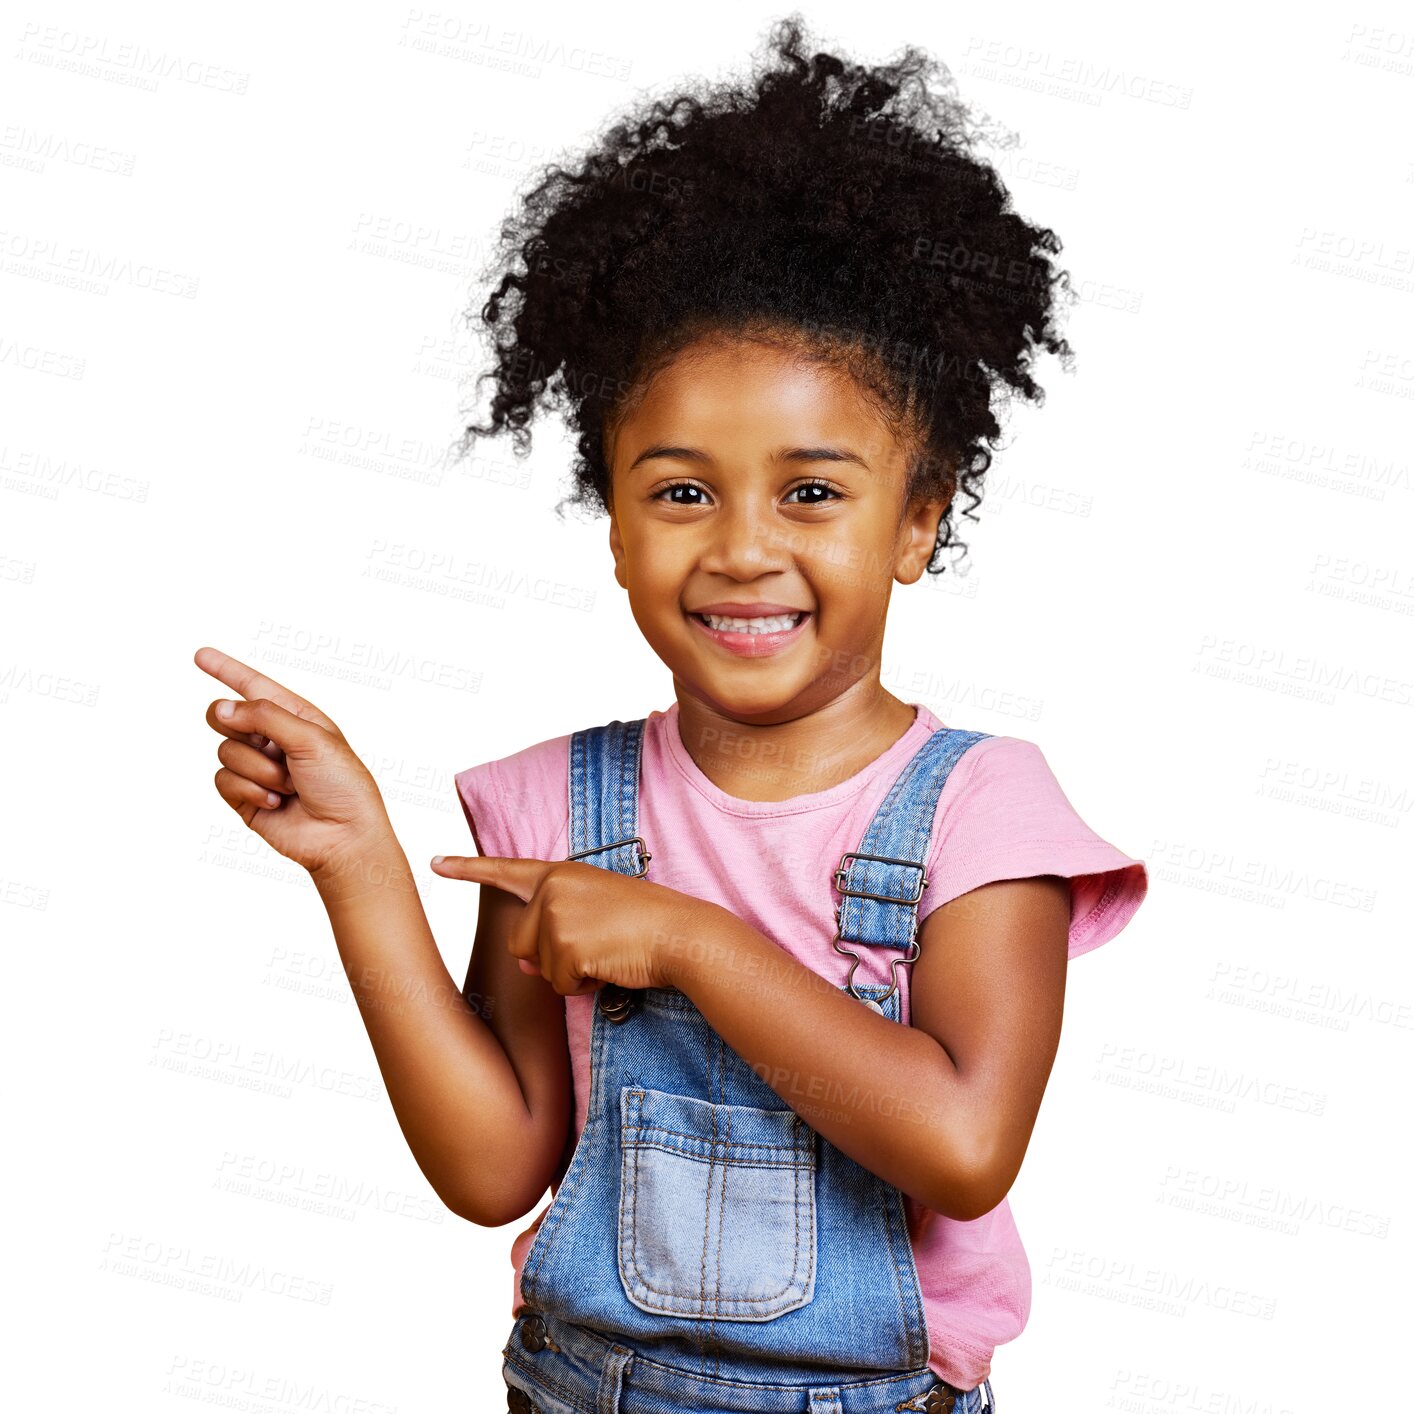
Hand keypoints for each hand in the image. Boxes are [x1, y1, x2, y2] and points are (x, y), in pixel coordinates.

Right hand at [195, 646, 395, 879]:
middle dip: (238, 727)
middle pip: (225, 716)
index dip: (226, 669)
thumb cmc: (342, 784)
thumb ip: (265, 717)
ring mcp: (257, 768)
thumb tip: (222, 708)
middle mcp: (273, 739)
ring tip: (289, 784)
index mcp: (295, 717)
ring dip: (258, 769)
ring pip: (224, 751)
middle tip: (265, 744)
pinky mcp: (244, 796)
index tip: (200, 655)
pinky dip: (250, 790)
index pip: (254, 686)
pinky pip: (223, 780)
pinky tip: (276, 802)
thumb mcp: (311, 739)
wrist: (343, 835)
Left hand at [430, 854, 717, 995]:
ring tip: (608, 952)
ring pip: (539, 967)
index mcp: (561, 873)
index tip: (435, 862)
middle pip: (520, 943)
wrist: (681, 935)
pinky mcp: (565, 948)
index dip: (467, 869)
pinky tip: (610, 966)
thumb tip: (526, 966)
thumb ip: (553, 930)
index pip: (507, 870)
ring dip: (570, 973)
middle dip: (550, 956)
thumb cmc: (645, 924)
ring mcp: (557, 917)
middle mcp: (552, 890)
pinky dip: (585, 986)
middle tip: (597, 944)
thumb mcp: (594, 915)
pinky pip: (560, 985)